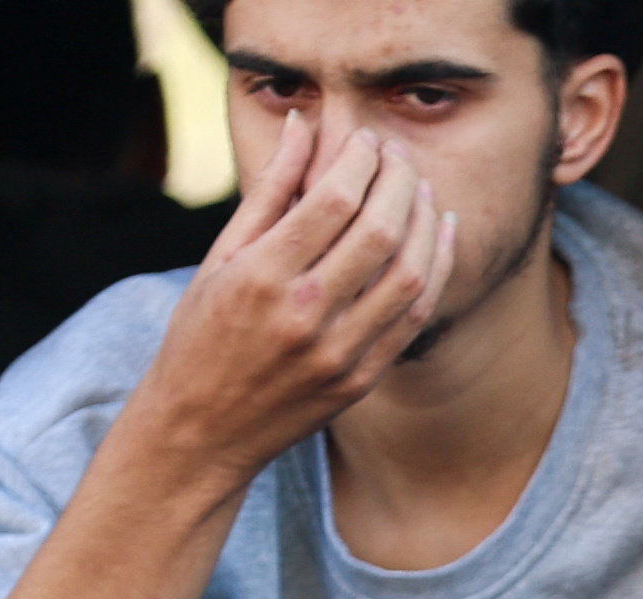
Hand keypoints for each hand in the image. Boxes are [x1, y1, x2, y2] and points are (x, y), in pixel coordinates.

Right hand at [111, 114, 458, 493]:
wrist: (203, 429)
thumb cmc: (203, 334)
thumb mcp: (221, 257)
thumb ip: (269, 191)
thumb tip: (303, 125)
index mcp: (262, 277)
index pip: (333, 201)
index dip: (360, 160)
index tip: (366, 139)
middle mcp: (304, 314)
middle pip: (378, 231)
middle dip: (398, 181)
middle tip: (399, 156)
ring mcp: (338, 353)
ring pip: (408, 273)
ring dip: (424, 221)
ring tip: (421, 189)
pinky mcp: (362, 379)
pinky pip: (414, 317)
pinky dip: (436, 269)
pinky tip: (439, 235)